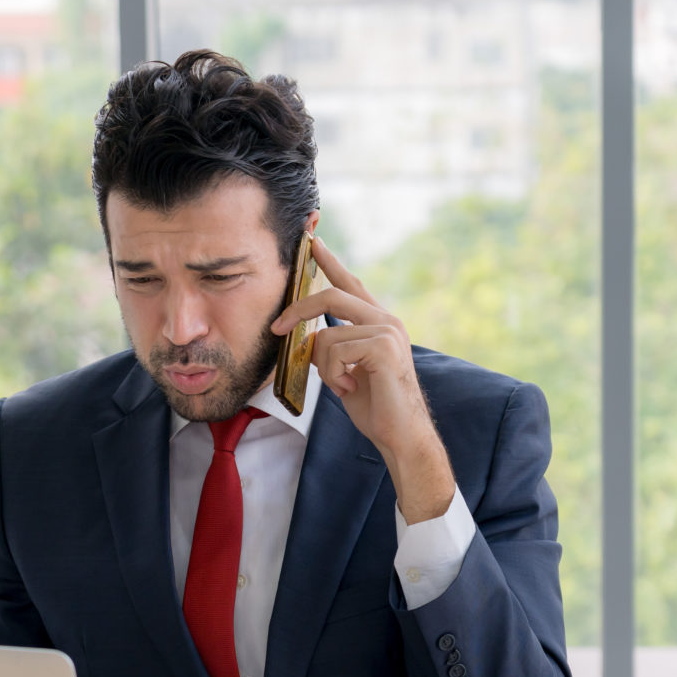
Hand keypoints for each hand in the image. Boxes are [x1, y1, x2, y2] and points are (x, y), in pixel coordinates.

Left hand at [271, 236, 454, 522]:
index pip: (350, 284)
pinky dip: (333, 375)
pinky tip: (350, 388)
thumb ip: (332, 348)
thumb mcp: (345, 370)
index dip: (330, 262)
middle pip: (332, 295)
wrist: (401, 435)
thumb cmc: (375, 406)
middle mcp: (386, 320)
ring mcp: (387, 331)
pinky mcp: (384, 347)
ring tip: (343, 385)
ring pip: (327, 334)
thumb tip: (308, 338)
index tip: (312, 242)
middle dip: (298, 311)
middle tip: (276, 328)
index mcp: (377, 322)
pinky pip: (335, 350)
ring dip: (324, 367)